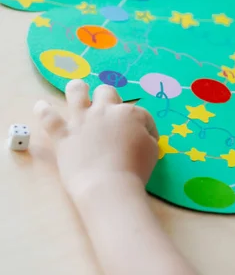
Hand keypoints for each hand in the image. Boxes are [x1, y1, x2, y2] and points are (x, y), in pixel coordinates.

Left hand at [34, 80, 158, 199]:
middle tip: (110, 112)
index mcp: (130, 114)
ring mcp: (82, 120)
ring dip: (78, 89)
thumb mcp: (153, 151)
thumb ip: (147, 138)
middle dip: (110, 99)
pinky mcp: (63, 134)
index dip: (146, 128)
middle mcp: (105, 111)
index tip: (146, 140)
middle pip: (107, 92)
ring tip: (79, 89)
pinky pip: (49, 117)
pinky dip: (44, 110)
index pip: (142, 115)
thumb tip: (142, 135)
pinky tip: (41, 106)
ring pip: (77, 92)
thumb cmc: (135, 170)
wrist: (108, 185)